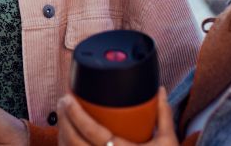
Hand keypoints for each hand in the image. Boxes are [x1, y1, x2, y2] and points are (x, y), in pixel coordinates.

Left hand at [57, 88, 178, 145]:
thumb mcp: (168, 142)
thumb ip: (163, 115)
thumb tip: (160, 89)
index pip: (91, 132)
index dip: (75, 114)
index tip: (68, 98)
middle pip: (73, 142)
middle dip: (63, 120)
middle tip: (63, 101)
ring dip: (62, 132)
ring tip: (63, 114)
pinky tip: (67, 134)